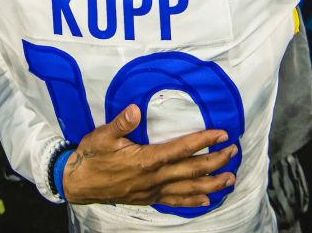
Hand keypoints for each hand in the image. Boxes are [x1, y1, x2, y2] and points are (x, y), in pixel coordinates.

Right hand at [62, 104, 237, 206]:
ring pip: (189, 189)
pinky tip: (207, 200)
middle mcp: (154, 177)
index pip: (182, 149)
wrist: (78, 183)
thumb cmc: (91, 156)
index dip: (204, 141)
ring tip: (230, 179)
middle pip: (192, 170)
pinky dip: (193, 201)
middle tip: (233, 152)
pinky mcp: (149, 198)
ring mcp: (152, 191)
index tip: (222, 134)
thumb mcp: (103, 135)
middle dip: (216, 161)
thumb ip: (121, 122)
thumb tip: (136, 109)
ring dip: (212, 184)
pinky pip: (176, 202)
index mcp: (146, 159)